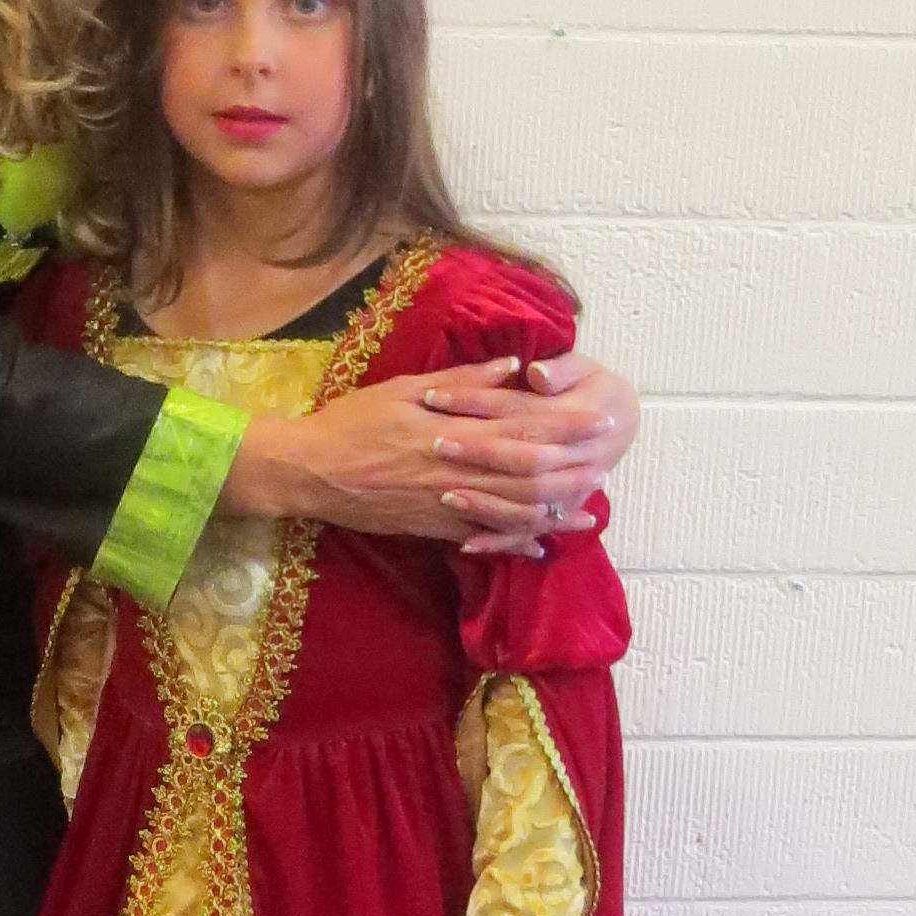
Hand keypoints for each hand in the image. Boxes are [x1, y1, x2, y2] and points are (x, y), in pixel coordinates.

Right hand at [226, 354, 638, 549]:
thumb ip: (463, 384)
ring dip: (553, 513)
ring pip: (511, 513)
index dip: (566, 428)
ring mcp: (445, 504)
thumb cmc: (351, 422)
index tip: (599, 420)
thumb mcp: (404, 389)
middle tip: (606, 467)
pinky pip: (481, 539)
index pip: (523, 429)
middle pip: (528, 476)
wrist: (309, 472)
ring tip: (588, 513)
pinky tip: (538, 546)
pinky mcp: (430, 527)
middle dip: (571, 472)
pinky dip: (512, 543)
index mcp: (454, 431)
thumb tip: (513, 368)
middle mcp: (457, 471)